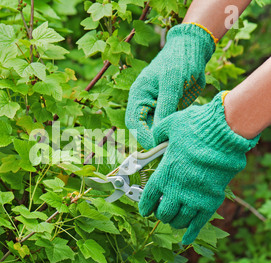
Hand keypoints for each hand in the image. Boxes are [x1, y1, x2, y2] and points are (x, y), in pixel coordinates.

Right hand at [125, 23, 215, 149]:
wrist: (194, 50)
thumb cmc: (179, 61)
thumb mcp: (172, 83)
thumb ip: (165, 106)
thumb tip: (158, 130)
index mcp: (138, 95)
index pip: (134, 122)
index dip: (143, 136)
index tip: (157, 144)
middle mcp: (145, 102)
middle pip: (143, 128)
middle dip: (154, 138)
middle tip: (169, 145)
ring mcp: (157, 106)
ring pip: (156, 128)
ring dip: (164, 134)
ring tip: (177, 139)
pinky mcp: (169, 108)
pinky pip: (167, 123)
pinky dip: (173, 128)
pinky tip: (182, 130)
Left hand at [139, 91, 259, 243]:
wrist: (223, 132)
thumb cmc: (195, 127)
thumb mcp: (169, 125)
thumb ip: (158, 135)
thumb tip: (155, 139)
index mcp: (163, 173)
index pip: (148, 198)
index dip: (144, 206)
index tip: (144, 210)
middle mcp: (176, 189)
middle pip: (163, 213)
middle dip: (161, 214)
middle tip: (162, 211)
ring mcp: (194, 197)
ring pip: (179, 220)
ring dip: (175, 221)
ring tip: (174, 219)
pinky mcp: (211, 200)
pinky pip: (199, 223)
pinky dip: (191, 233)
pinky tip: (185, 239)